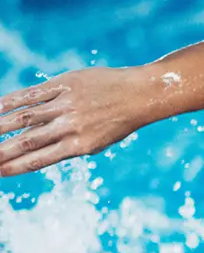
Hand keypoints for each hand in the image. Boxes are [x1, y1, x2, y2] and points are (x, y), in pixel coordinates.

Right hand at [0, 66, 156, 176]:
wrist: (140, 95)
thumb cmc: (119, 121)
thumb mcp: (98, 141)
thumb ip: (70, 145)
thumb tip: (39, 148)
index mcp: (80, 145)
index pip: (40, 159)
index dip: (16, 166)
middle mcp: (70, 126)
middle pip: (27, 141)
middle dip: (1, 151)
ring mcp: (66, 105)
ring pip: (25, 118)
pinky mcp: (65, 85)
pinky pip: (32, 94)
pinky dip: (11, 101)